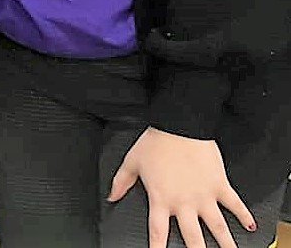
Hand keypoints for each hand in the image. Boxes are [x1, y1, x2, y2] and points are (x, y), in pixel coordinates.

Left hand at [107, 126, 256, 247]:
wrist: (180, 126)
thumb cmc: (156, 142)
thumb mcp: (131, 163)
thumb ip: (121, 182)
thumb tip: (111, 196)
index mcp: (161, 199)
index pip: (158, 231)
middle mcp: (184, 203)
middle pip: (192, 237)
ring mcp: (204, 196)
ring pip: (217, 227)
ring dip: (226, 243)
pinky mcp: (220, 185)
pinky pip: (234, 204)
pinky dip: (244, 215)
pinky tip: (251, 226)